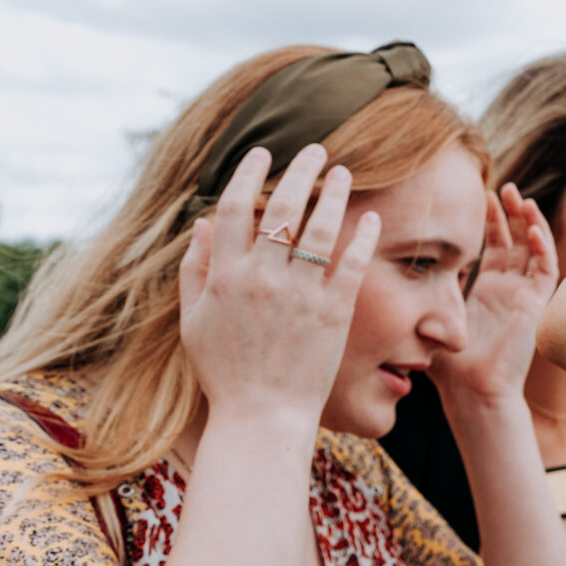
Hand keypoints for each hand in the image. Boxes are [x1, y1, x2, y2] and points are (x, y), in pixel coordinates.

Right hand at [180, 145, 377, 425]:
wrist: (262, 416)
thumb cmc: (225, 372)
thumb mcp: (194, 321)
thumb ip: (195, 271)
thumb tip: (202, 225)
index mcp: (225, 276)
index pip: (236, 207)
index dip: (250, 173)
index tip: (263, 154)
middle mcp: (262, 278)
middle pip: (284, 207)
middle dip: (301, 170)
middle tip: (316, 149)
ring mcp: (300, 294)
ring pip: (321, 228)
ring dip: (335, 193)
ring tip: (344, 173)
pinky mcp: (334, 312)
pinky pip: (351, 263)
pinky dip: (362, 236)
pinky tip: (371, 217)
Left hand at [433, 185, 558, 408]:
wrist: (472, 394)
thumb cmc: (449, 369)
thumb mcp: (427, 320)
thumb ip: (418, 295)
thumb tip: (396, 267)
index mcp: (485, 292)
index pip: (493, 247)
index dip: (489, 222)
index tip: (478, 195)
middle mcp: (507, 291)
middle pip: (516, 241)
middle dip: (509, 213)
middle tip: (500, 186)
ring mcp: (523, 297)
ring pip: (535, 250)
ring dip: (529, 222)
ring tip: (519, 197)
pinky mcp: (535, 306)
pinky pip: (547, 270)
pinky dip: (544, 247)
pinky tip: (533, 227)